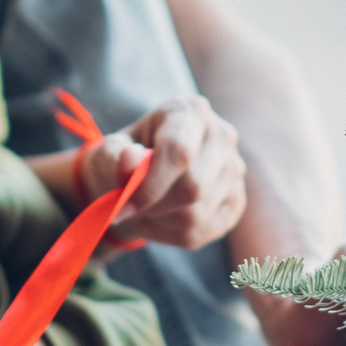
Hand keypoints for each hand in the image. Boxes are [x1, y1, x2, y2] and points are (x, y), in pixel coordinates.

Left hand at [110, 96, 245, 249]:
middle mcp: (222, 136)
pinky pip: (201, 232)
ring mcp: (234, 169)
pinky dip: (171, 234)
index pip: (179, 152)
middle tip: (130, 207)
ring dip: (159, 221)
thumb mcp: (110, 151)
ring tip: (144, 209)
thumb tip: (131, 159)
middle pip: (192, 187)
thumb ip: (115, 155)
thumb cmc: (124, 159)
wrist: (141, 177)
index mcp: (190, 111)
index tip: (124, 204)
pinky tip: (160, 219)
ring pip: (196, 215)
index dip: (150, 185)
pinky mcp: (236, 201)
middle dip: (154, 206)